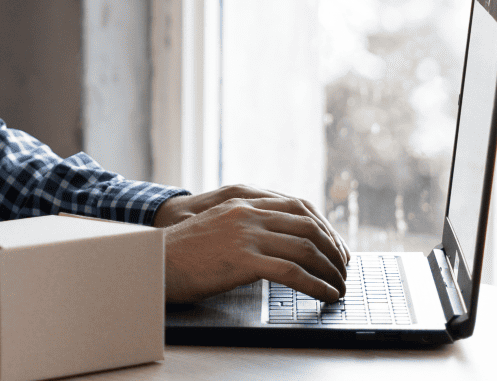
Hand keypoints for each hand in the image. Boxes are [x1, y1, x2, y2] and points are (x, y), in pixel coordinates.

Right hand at [153, 184, 349, 303]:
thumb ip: (246, 226)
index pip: (300, 206)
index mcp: (242, 201)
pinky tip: (324, 296)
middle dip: (334, 250)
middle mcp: (247, 212)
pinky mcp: (243, 259)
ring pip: (307, 248)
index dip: (326, 228)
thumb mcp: (217, 227)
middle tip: (344, 271)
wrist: (152, 262)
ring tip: (339, 287)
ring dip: (330, 271)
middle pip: (309, 226)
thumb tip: (281, 245)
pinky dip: (316, 285)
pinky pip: (293, 272)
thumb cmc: (182, 253)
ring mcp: (245, 234)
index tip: (337, 248)